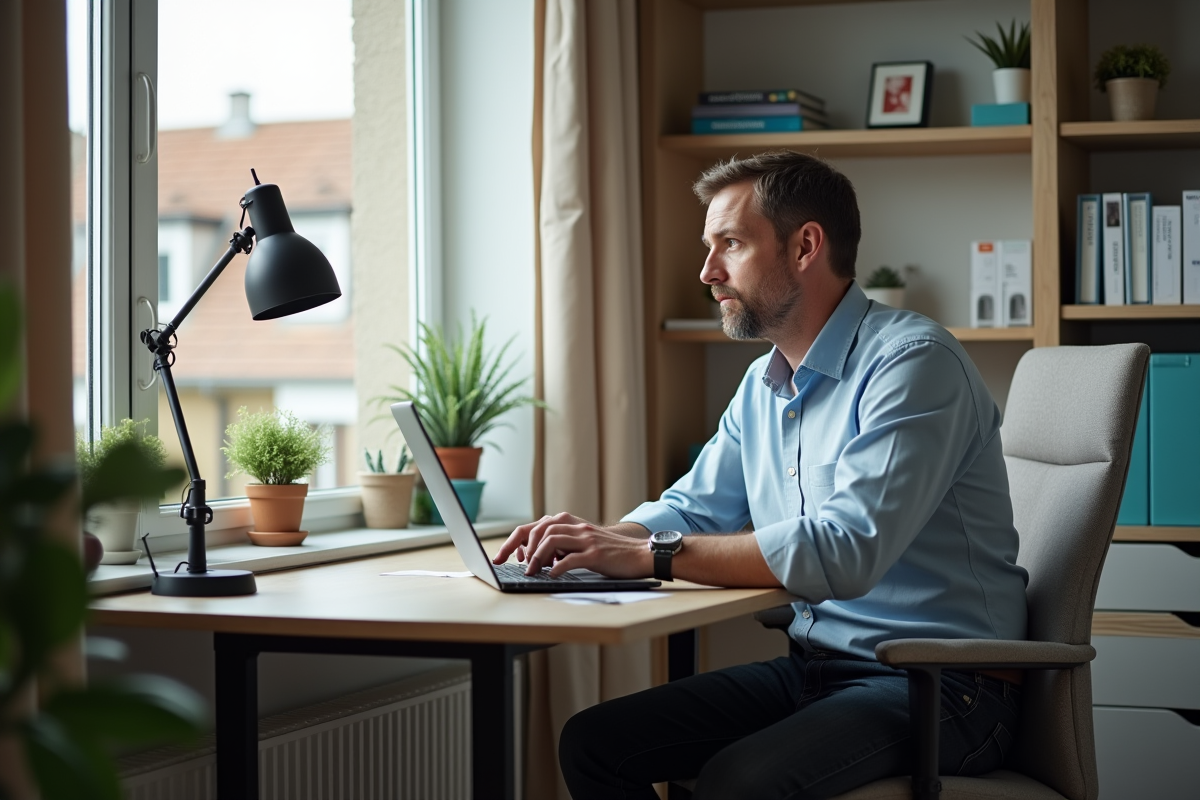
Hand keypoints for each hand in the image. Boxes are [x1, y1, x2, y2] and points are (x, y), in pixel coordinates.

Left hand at [493, 513, 652, 577]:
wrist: (640, 553)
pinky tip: (551, 576)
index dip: (516, 540)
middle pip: (540, 530)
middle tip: (518, 565)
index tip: (503, 556)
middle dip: (523, 548)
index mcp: (571, 524)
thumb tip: (536, 557)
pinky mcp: (596, 554)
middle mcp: (577, 528)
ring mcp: (587, 539)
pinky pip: (572, 559)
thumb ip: (563, 545)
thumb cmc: (609, 552)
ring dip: (537, 557)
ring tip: (531, 571)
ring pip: (552, 540)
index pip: (536, 526)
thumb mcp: (583, 543)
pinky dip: (557, 567)